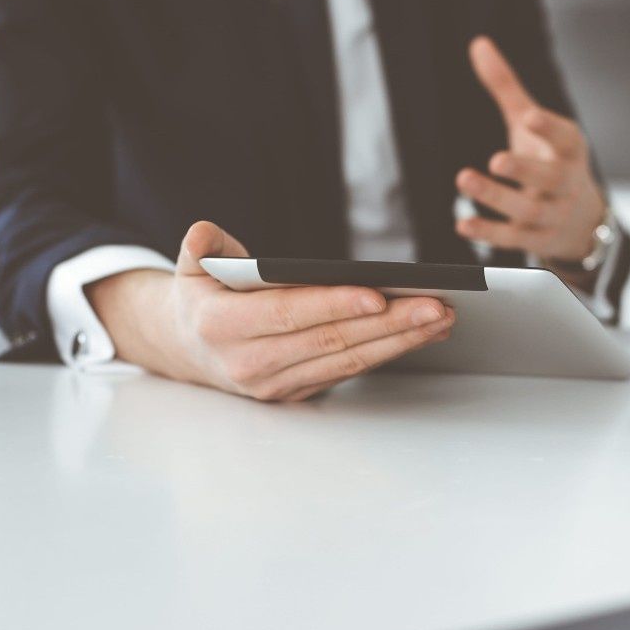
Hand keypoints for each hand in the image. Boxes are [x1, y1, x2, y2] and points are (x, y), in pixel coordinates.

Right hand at [88, 222, 455, 401]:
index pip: (289, 314)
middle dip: (390, 324)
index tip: (379, 293)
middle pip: (332, 341)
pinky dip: (388, 351)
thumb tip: (205, 236)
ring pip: (348, 361)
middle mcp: (251, 364)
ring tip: (442, 319)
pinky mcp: (298, 393)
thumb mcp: (190, 267)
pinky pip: (350, 371)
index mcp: (222, 327)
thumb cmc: (200, 297)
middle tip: (438, 306)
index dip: (334, 304)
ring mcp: (277, 384)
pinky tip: (420, 333)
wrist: (188, 349)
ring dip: (400, 341)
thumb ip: (201, 248)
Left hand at [455, 36, 605, 263]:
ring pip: (528, 209)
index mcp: (569, 149)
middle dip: (524, 169)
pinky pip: (512, 239)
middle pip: (551, 178)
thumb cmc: (549, 159)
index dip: (549, 127)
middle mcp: (565, 182)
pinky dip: (488, 232)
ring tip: (465, 178)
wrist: (581, 220)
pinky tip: (463, 223)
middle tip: (496, 159)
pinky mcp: (535, 239)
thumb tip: (478, 43)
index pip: (565, 137)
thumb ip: (507, 87)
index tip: (529, 116)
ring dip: (496, 197)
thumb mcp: (531, 124)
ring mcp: (552, 214)